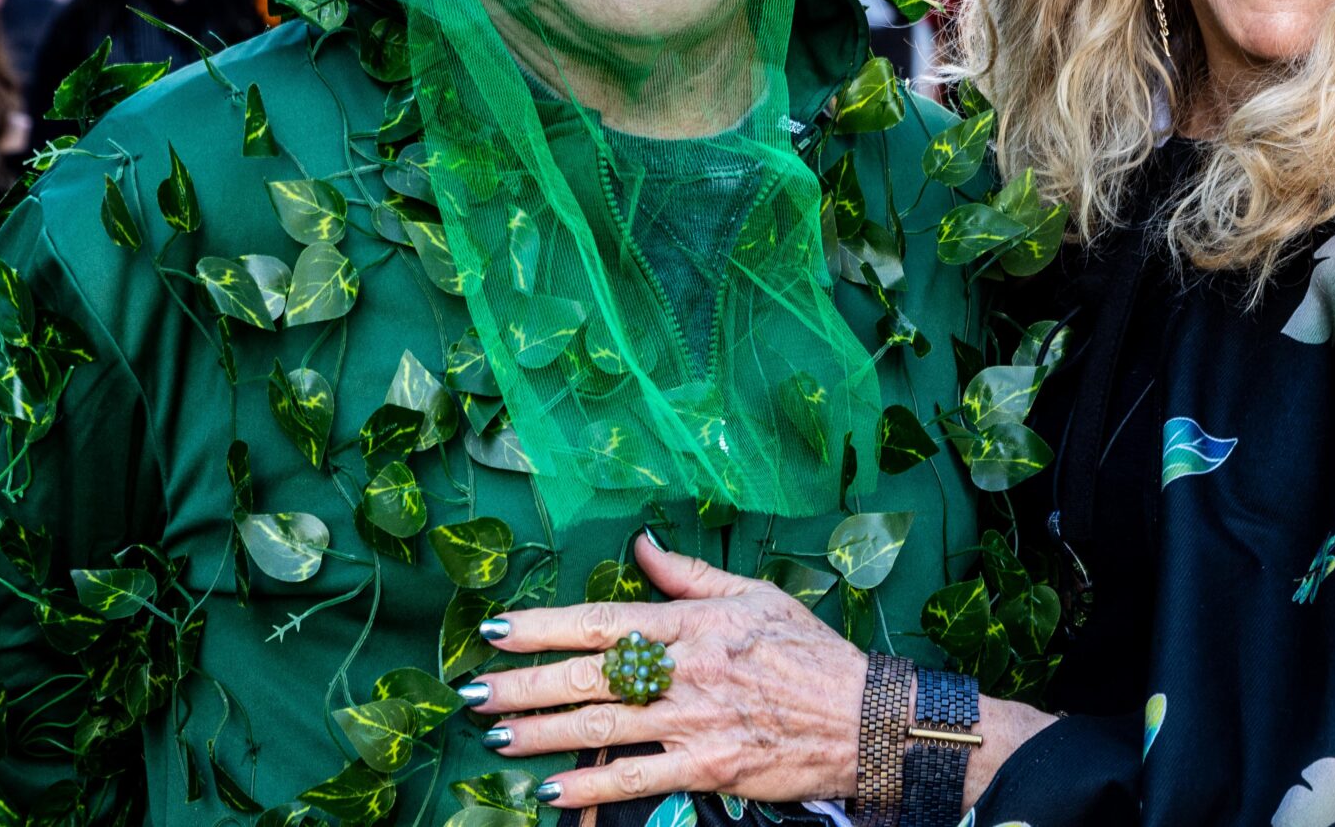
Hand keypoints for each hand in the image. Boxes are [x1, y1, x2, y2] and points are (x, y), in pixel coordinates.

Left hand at [464, 532, 867, 809]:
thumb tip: (642, 544)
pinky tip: (551, 791)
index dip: (546, 626)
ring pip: (602, 728)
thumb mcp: (754, 596)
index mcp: (695, 623)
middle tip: (472, 689)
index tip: (499, 629)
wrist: (863, 716)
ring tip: (494, 734)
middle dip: (524, 683)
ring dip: (540, 733)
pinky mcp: (709, 767)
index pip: (605, 621)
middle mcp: (688, 670)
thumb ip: (689, 574)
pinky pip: (637, 779)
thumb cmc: (809, 652)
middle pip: (590, 677)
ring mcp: (696, 722)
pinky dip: (591, 788)